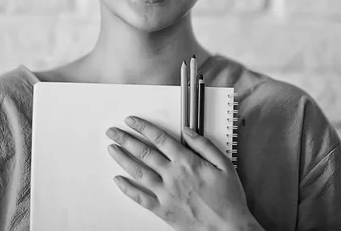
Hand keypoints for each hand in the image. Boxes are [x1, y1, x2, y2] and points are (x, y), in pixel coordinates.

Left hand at [105, 116, 261, 230]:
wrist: (228, 229)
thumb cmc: (228, 199)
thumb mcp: (224, 165)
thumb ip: (204, 145)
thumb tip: (188, 131)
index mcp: (187, 162)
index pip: (159, 138)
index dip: (143, 127)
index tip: (132, 121)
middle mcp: (173, 176)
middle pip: (143, 152)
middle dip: (126, 139)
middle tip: (113, 132)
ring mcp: (165, 193)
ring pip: (138, 172)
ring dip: (122, 158)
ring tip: (112, 149)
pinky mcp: (162, 210)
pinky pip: (140, 198)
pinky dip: (126, 188)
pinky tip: (118, 180)